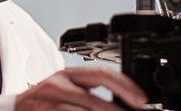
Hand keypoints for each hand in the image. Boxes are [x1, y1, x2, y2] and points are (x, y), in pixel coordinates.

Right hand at [15, 67, 146, 110]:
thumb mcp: (65, 92)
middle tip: (136, 110)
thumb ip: (88, 93)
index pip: (102, 73)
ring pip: (86, 109)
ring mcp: (49, 100)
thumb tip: (120, 100)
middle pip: (96, 92)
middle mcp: (59, 83)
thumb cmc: (40, 104)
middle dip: (119, 104)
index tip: (140, 100)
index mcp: (68, 75)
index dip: (124, 86)